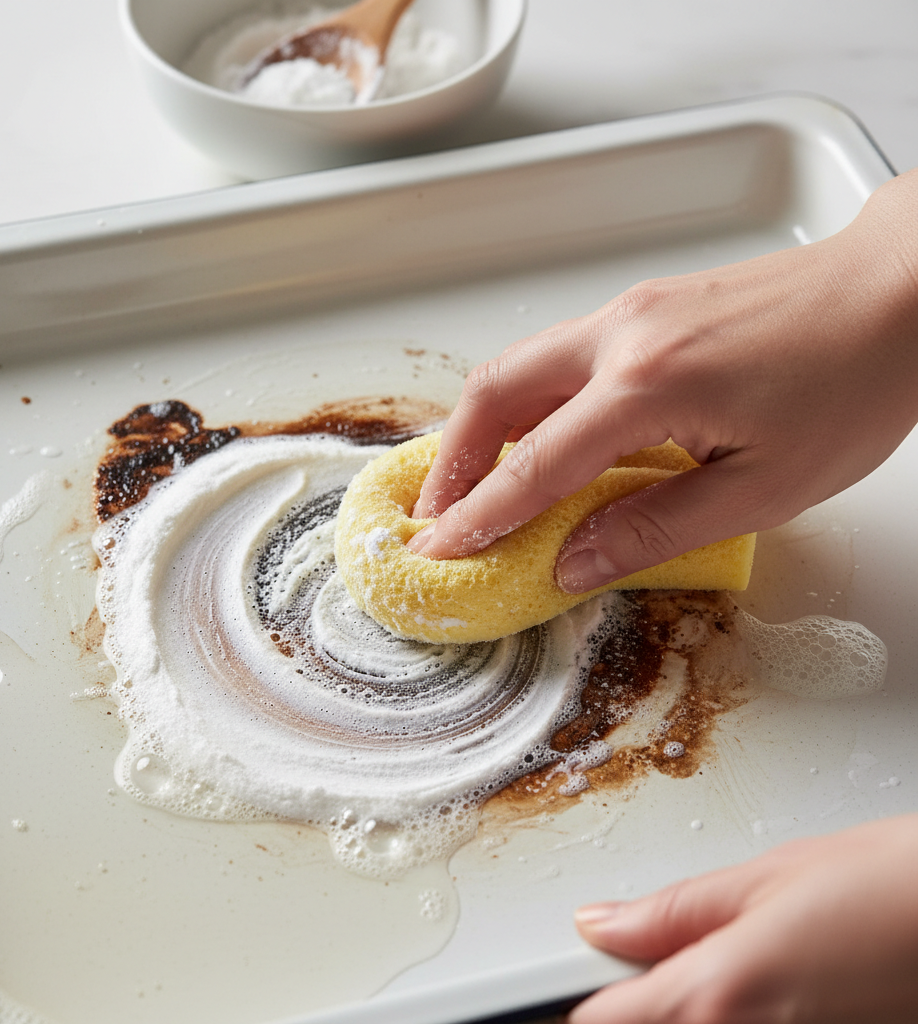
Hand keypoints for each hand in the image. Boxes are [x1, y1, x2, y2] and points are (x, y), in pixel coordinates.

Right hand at [408, 170, 917, 593]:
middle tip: (442, 514)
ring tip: (480, 486)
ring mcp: (629, 312)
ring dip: (485, 429)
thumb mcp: (762, 488)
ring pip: (520, 368)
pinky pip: (559, 358)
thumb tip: (573, 562)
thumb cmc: (854, 384)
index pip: (535, 465)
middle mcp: (621, 335)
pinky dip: (529, 405)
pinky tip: (542, 442)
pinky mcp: (645, 309)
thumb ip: (654, 528)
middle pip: (494, 392)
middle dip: (454, 459)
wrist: (901, 293)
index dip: (481, 517)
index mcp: (648, 384)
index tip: (441, 549)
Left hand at [568, 815, 917, 1023]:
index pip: (604, 1021)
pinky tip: (763, 988)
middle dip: (638, 1005)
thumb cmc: (891, 885)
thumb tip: (603, 923)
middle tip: (658, 962)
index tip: (566, 979)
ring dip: (688, 1011)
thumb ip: (674, 912)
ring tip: (722, 963)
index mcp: (717, 992)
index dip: (580, 1000)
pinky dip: (737, 1015)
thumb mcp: (766, 878)